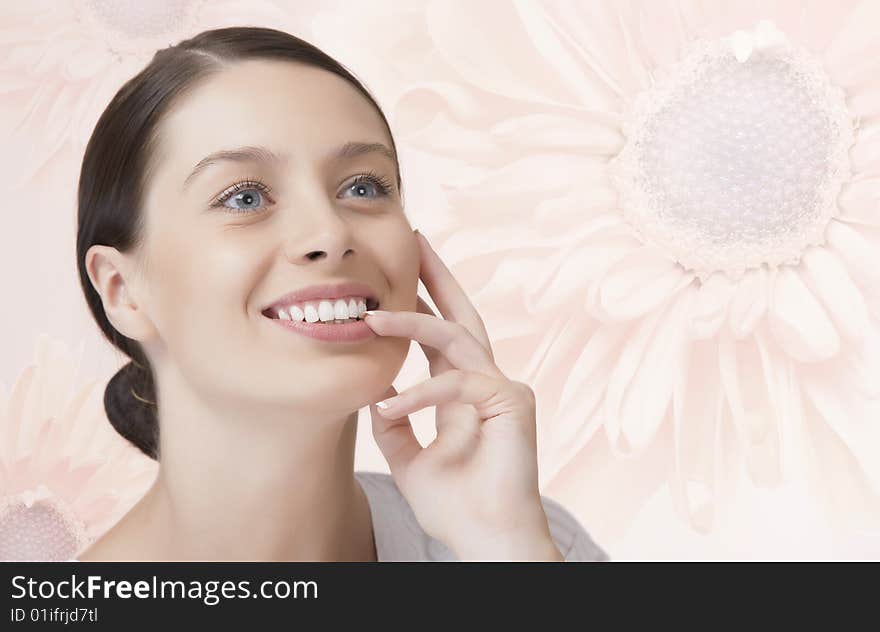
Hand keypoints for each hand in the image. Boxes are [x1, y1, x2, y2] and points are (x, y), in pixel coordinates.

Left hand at [364, 230, 560, 560]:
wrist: (484, 540)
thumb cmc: (454, 505)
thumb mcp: (407, 457)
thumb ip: (394, 423)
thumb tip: (374, 394)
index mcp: (464, 390)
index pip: (442, 334)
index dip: (422, 301)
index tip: (399, 273)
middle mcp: (486, 380)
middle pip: (462, 314)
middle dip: (438, 274)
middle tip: (416, 237)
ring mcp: (503, 387)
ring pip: (456, 337)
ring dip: (412, 321)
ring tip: (369, 316)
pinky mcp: (513, 402)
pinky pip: (458, 383)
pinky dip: (420, 393)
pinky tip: (388, 405)